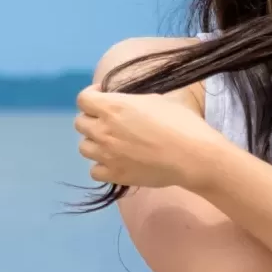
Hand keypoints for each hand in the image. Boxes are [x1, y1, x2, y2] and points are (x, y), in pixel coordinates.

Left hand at [74, 86, 223, 188]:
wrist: (192, 156)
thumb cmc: (180, 122)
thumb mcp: (155, 99)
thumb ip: (131, 101)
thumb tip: (126, 104)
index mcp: (112, 107)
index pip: (83, 99)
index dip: (92, 96)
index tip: (104, 97)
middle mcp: (103, 130)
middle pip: (80, 123)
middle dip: (92, 119)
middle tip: (110, 121)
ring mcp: (106, 155)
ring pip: (84, 147)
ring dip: (95, 143)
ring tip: (111, 143)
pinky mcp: (114, 175)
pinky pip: (94, 171)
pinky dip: (101, 166)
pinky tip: (115, 162)